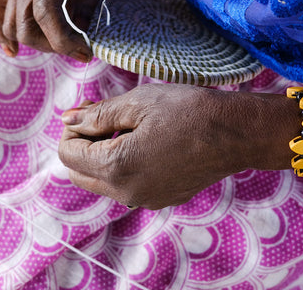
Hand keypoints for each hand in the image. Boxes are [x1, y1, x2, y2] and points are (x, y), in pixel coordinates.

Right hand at [0, 0, 136, 59]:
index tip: (87, 53)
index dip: (65, 40)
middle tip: (83, 47)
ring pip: (12, 24)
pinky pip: (0, 9)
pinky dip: (4, 31)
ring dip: (37, 41)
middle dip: (53, 44)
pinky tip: (13, 50)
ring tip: (65, 43)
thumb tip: (80, 32)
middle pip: (24, 26)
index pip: (46, 14)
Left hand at [58, 84, 281, 208]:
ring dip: (100, 155)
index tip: (89, 108)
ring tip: (123, 124)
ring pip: (102, 181)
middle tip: (101, 115)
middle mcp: (127, 192)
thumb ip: (97, 114)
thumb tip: (67, 120)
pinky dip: (122, 165)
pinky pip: (126, 185)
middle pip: (79, 173)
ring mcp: (145, 199)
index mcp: (117, 167)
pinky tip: (142, 140)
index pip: (68, 153)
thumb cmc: (187, 111)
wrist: (235, 133)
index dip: (72, 128)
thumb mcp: (137, 102)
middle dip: (82, 143)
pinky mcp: (161, 197)